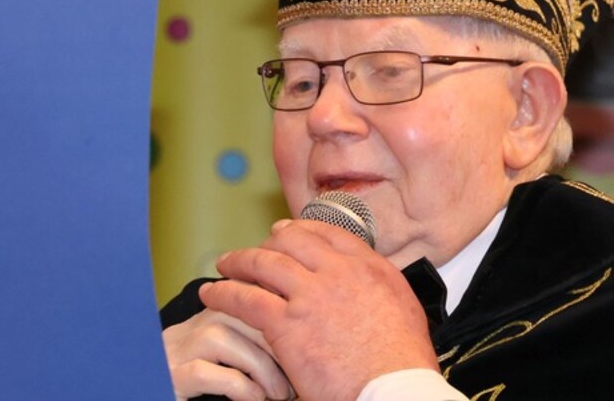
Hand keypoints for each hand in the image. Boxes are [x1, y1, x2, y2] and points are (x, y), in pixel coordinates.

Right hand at [163, 307, 293, 400]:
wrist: (155, 397)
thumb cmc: (207, 394)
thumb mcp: (231, 368)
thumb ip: (251, 351)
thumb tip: (292, 352)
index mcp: (199, 325)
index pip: (240, 293)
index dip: (274, 306)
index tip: (304, 332)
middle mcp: (182, 333)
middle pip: (232, 308)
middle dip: (274, 337)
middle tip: (298, 370)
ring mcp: (171, 354)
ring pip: (218, 335)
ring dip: (259, 364)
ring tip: (279, 393)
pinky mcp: (168, 379)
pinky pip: (202, 371)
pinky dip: (238, 385)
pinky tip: (255, 399)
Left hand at [199, 219, 438, 400]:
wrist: (395, 391)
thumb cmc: (402, 363)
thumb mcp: (403, 308)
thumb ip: (377, 286)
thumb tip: (362, 283)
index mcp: (369, 268)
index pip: (327, 234)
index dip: (300, 231)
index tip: (286, 232)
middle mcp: (338, 273)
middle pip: (291, 241)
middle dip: (268, 243)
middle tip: (255, 250)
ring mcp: (310, 295)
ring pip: (263, 263)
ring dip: (239, 261)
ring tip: (224, 264)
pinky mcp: (287, 323)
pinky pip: (245, 298)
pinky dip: (224, 293)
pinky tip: (212, 293)